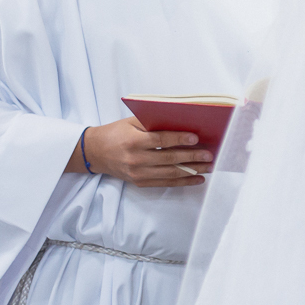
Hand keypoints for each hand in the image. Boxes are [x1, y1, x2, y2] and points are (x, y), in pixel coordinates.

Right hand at [65, 117, 211, 186]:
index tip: (196, 138)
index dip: (179, 139)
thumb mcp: (132, 122)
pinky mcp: (139, 182)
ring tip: (209, 167)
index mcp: (133, 141)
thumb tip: (182, 121)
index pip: (160, 140)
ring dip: (192, 171)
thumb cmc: (116, 133)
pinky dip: (183, 182)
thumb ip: (154, 122)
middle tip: (210, 154)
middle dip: (192, 157)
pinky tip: (198, 178)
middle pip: (168, 159)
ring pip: (170, 173)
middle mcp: (135, 159)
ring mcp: (137, 173)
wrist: (94, 152)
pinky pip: (165, 184)